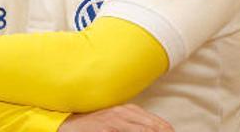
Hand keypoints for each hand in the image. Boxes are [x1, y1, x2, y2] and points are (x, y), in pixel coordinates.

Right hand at [58, 104, 173, 131]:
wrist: (70, 124)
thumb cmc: (95, 124)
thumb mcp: (116, 120)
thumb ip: (133, 124)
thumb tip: (155, 129)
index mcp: (130, 110)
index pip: (159, 122)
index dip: (168, 131)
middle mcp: (125, 112)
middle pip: (154, 126)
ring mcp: (116, 120)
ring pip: (145, 129)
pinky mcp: (108, 127)